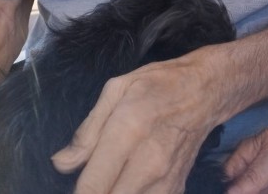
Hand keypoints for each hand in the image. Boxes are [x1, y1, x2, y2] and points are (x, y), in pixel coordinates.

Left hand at [52, 54, 216, 193]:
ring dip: (112, 193)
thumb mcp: (117, 89)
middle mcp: (149, 163)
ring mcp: (166, 181)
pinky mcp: (176, 190)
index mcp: (129, 131)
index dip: (77, 193)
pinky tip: (126, 182)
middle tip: (89, 180)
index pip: (92, 187)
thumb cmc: (158, 84)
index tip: (72, 186)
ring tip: (107, 179)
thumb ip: (88, 130)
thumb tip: (62, 163)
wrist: (205, 91)